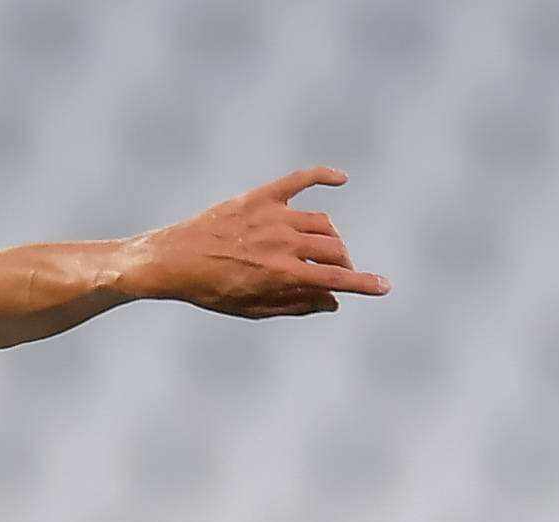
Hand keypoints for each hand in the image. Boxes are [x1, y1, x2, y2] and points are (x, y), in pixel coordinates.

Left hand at [123, 168, 390, 318]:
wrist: (173, 258)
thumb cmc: (212, 290)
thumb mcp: (254, 309)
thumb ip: (296, 304)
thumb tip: (332, 301)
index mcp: (282, 274)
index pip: (335, 278)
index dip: (364, 284)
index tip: (385, 286)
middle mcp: (282, 242)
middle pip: (335, 248)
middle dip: (344, 264)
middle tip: (337, 275)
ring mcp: (273, 215)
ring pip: (322, 223)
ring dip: (331, 239)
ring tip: (324, 251)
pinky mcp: (261, 196)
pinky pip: (300, 179)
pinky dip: (323, 176)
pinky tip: (341, 178)